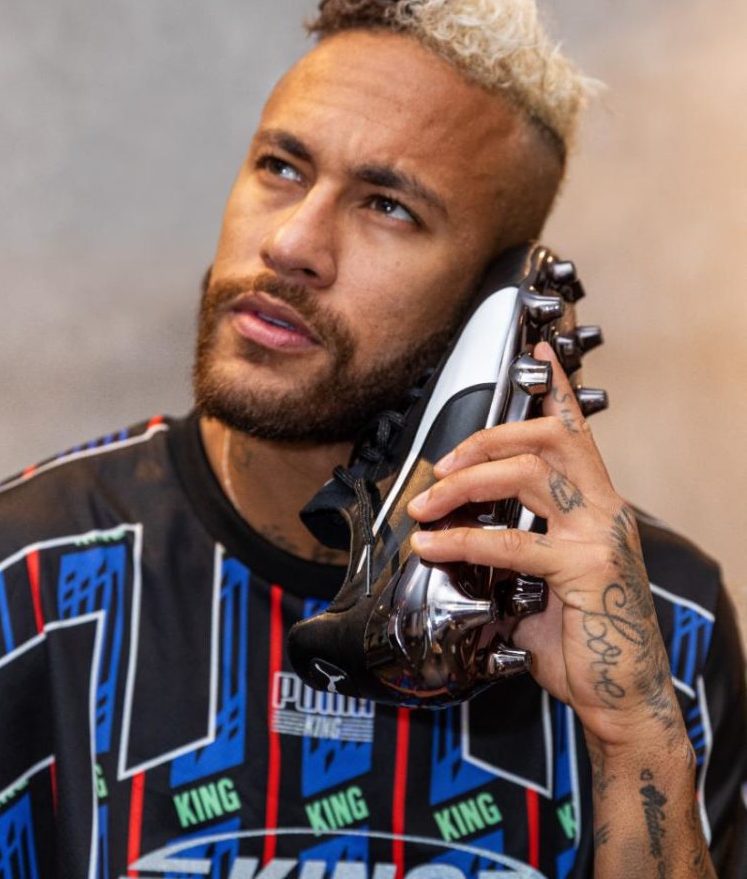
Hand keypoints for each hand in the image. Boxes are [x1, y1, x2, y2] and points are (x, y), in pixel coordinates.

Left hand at [407, 341, 684, 753]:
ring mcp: (600, 535)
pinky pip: (513, 540)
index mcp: (599, 506)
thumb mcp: (544, 586)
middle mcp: (605, 510)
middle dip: (486, 438)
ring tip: (428, 502)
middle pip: (546, 439)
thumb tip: (459, 547)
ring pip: (529, 473)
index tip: (536, 351)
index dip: (555, 389)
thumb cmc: (586, 643)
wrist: (623, 700)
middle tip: (442, 465)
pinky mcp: (586, 568)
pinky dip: (463, 538)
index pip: (576, 433)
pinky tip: (433, 545)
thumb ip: (513, 556)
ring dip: (468, 481)